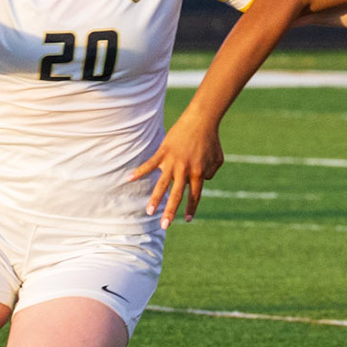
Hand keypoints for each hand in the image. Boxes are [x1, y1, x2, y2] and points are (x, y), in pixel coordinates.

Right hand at [129, 112, 223, 227]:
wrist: (201, 121)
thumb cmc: (211, 140)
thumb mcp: (217, 160)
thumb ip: (211, 173)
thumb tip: (202, 181)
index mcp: (199, 174)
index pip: (194, 196)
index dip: (190, 208)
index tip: (186, 220)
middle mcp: (185, 171)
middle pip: (176, 196)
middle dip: (170, 212)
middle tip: (164, 226)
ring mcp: (173, 162)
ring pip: (162, 185)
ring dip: (155, 199)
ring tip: (149, 211)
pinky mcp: (163, 152)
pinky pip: (149, 164)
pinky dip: (139, 171)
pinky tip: (129, 179)